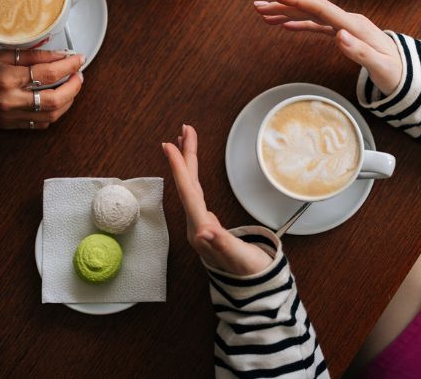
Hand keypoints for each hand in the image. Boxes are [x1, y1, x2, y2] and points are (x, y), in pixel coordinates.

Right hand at [0, 49, 84, 128]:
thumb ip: (32, 55)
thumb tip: (59, 55)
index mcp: (7, 79)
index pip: (48, 73)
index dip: (69, 65)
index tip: (78, 58)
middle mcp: (11, 100)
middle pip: (56, 99)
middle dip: (75, 86)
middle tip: (79, 74)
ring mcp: (11, 116)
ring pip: (52, 115)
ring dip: (69, 100)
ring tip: (72, 86)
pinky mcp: (10, 126)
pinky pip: (41, 123)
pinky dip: (54, 113)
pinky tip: (57, 101)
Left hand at [163, 125, 271, 274]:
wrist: (251, 290)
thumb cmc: (248, 273)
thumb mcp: (240, 259)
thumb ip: (223, 245)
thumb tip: (205, 231)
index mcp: (201, 229)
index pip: (187, 191)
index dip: (179, 167)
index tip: (170, 145)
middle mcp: (196, 224)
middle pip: (187, 184)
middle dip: (185, 155)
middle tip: (184, 129)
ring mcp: (200, 223)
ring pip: (190, 186)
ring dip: (187, 162)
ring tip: (185, 140)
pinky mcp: (206, 222)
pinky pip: (196, 192)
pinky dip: (193, 175)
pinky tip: (192, 169)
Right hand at [254, 0, 402, 94]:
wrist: (409, 72)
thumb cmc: (396, 72)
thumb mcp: (381, 67)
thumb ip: (360, 51)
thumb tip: (339, 36)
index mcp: (354, 26)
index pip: (320, 7)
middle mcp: (347, 21)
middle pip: (310, 8)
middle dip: (283, 5)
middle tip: (258, 6)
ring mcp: (345, 27)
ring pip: (310, 15)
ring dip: (287, 13)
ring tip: (264, 14)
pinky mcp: (343, 34)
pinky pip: (317, 25)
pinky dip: (299, 23)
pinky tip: (285, 24)